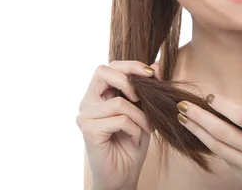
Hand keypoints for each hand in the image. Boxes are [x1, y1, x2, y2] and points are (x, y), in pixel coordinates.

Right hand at [76, 61, 160, 189]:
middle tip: (143, 96)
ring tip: (145, 128)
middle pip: (102, 72)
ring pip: (118, 102)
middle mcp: (88, 102)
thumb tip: (156, 65)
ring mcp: (85, 116)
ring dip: (139, 115)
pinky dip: (135, 128)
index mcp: (98, 94)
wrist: (123, 176)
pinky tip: (136, 139)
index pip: (110, 67)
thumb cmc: (132, 143)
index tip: (152, 73)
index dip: (131, 65)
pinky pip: (120, 119)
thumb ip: (147, 88)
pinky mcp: (88, 130)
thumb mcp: (144, 111)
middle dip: (128, 79)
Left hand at [175, 93, 241, 189]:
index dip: (223, 105)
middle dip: (199, 117)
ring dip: (197, 131)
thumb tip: (220, 105)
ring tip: (183, 118)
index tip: (209, 96)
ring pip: (217, 146)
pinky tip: (200, 133)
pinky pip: (223, 157)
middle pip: (223, 132)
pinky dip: (210, 143)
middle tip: (182, 105)